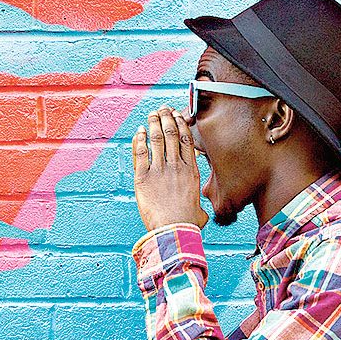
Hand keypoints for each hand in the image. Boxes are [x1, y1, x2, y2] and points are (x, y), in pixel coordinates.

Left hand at [132, 106, 208, 232]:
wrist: (174, 229)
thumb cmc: (187, 223)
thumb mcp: (199, 210)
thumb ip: (198, 206)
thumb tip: (201, 214)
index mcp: (191, 171)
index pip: (187, 140)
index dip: (181, 124)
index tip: (177, 115)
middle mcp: (176, 166)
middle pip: (171, 134)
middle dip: (166, 118)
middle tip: (162, 110)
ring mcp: (159, 170)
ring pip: (156, 139)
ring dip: (153, 124)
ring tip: (151, 115)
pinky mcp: (143, 177)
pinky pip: (140, 153)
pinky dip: (139, 140)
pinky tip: (138, 132)